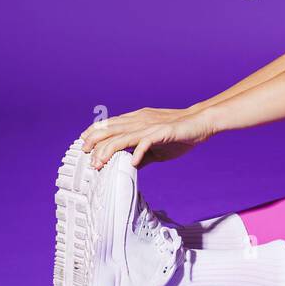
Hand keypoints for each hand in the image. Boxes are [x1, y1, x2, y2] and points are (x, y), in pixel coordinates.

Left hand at [80, 106, 216, 169]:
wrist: (200, 122)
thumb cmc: (178, 134)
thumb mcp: (155, 146)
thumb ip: (142, 153)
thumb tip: (129, 165)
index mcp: (137, 120)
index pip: (110, 125)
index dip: (95, 133)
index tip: (84, 145)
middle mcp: (140, 120)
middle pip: (111, 130)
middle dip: (95, 143)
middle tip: (86, 158)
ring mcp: (150, 126)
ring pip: (123, 136)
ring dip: (108, 151)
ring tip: (99, 164)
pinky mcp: (163, 132)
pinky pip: (146, 142)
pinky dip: (138, 152)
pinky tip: (133, 163)